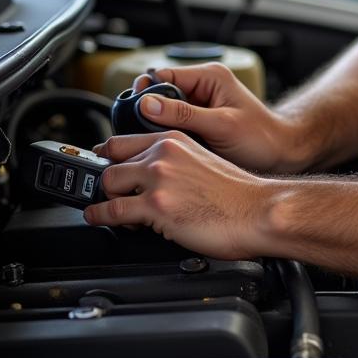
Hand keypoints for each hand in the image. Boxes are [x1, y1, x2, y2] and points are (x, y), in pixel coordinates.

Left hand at [86, 132, 273, 257]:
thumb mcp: (203, 160)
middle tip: (111, 194)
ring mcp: (159, 178)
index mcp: (175, 139)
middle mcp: (164, 154)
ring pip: (107, 183)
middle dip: (107, 181)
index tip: (101, 165)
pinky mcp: (156, 206)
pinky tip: (99, 218)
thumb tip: (153, 177)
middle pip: (110, 162)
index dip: (107, 156)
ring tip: (112, 209)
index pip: (123, 141)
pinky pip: (111, 210)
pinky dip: (100, 216)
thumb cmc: (238, 194)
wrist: (258, 211)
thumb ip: (175, 162)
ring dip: (105, 199)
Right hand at [124, 63, 308, 172]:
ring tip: (149, 146)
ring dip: (157, 129)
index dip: (145, 93)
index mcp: (209, 76)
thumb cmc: (262, 137)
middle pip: (159, 95)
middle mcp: (202, 88)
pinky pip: (173, 128)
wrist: (281, 154)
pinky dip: (167, 139)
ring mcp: (199, 107)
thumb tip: (147, 103)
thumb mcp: (221, 124)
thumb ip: (184, 114)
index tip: (132, 112)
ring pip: (163, 114)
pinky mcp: (198, 125)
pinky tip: (164, 153)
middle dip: (148, 113)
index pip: (164, 76)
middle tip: (139, 135)